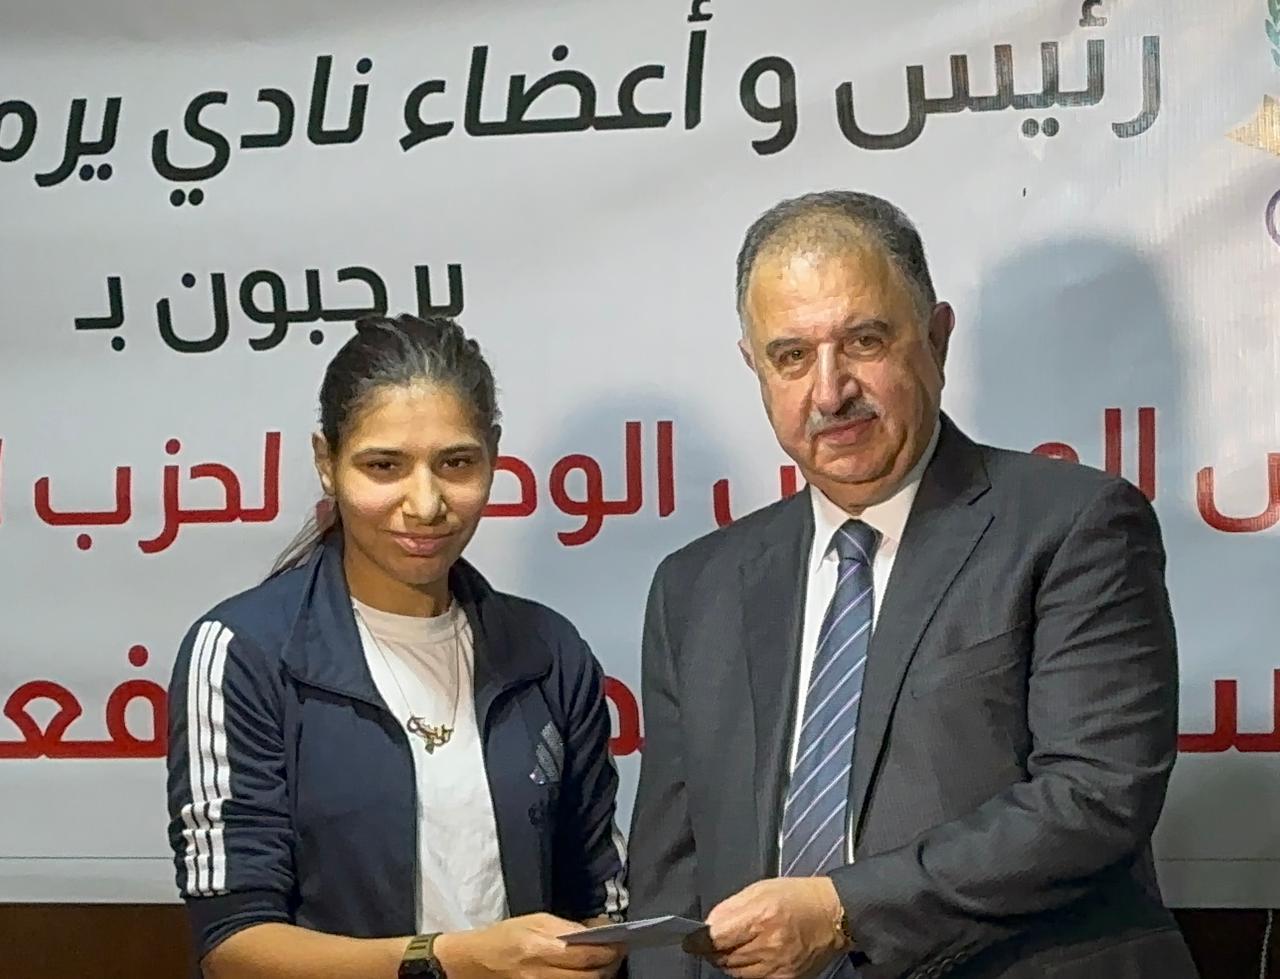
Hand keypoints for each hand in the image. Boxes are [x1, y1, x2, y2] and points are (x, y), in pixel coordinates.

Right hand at [436, 913, 624, 978]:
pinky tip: (587, 975)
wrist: (472, 963)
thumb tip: (596, 930)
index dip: (609, 950)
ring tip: (605, 965)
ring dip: (599, 976)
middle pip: (589, 976)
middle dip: (610, 965)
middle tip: (618, 953)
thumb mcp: (534, 921)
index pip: (586, 954)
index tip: (621, 941)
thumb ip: (565, 928)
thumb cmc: (503, 937)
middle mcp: (541, 973)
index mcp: (540, 947)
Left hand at [684, 878, 848, 978]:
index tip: (689, 940)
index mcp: (761, 916)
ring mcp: (777, 966)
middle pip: (723, 957)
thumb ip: (730, 907)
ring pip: (734, 971)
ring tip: (738, 944)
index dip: (698, 940)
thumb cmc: (797, 897)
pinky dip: (745, 969)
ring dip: (728, 960)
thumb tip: (707, 926)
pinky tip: (752, 955)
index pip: (716, 937)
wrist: (833, 915)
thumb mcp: (760, 889)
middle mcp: (769, 944)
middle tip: (717, 939)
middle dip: (713, 949)